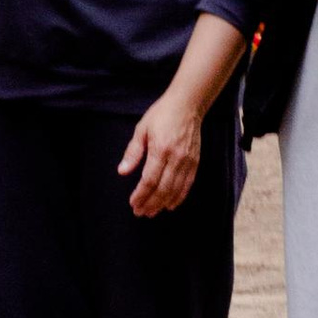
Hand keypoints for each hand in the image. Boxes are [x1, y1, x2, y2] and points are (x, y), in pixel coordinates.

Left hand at [119, 92, 202, 217]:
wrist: (187, 105)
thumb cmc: (162, 115)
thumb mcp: (141, 129)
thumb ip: (133, 152)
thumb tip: (122, 172)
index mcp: (160, 149)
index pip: (149, 180)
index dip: (141, 194)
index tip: (133, 203)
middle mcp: (176, 158)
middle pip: (163, 189)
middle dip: (150, 203)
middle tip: (140, 212)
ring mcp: (187, 161)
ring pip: (176, 190)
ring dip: (163, 204)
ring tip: (152, 212)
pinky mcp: (195, 162)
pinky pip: (187, 185)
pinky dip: (179, 197)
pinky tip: (170, 205)